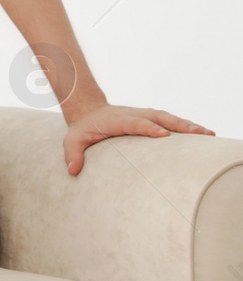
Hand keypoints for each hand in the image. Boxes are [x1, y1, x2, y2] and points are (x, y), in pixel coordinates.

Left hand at [62, 103, 214, 175]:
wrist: (87, 110)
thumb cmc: (82, 129)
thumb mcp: (72, 140)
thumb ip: (72, 154)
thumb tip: (73, 170)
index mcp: (116, 120)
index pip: (135, 123)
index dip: (148, 128)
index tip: (164, 136)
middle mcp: (133, 114)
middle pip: (158, 117)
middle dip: (178, 125)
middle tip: (198, 134)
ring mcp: (142, 114)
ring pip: (168, 117)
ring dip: (187, 125)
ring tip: (208, 134)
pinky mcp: (149, 117)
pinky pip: (170, 120)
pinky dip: (186, 126)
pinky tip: (203, 134)